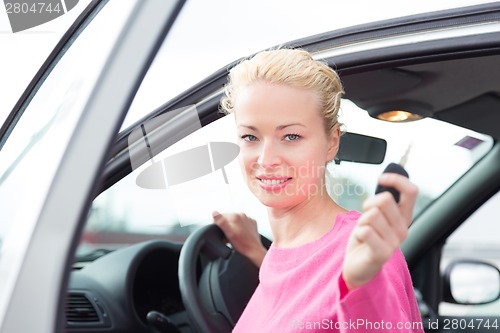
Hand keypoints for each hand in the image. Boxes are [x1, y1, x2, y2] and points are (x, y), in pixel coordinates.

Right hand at [212, 211, 266, 267]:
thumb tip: (214, 213)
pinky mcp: (252, 223)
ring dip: (232, 226)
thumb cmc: (242, 245)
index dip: (217, 224)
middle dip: (225, 225)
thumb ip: (221, 222)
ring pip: (235, 221)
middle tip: (226, 236)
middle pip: (228, 218)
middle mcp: (242, 215)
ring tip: (232, 236)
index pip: (221, 216)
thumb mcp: (228, 234)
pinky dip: (239, 228)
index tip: (219, 232)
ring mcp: (248, 219)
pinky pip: (242, 223)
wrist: (254, 251)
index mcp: (235, 216)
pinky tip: (239, 235)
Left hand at [342, 173, 417, 290]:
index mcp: (404, 218)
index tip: (381, 178)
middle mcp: (403, 230)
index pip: (411, 191)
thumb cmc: (366, 238)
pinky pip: (365, 231)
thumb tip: (386, 180)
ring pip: (371, 215)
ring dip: (362, 221)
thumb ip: (382, 202)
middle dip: (369, 203)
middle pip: (384, 199)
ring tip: (364, 232)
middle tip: (365, 217)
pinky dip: (357, 233)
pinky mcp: (382, 254)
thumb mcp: (375, 216)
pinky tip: (362, 242)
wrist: (359, 267)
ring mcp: (394, 243)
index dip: (396, 179)